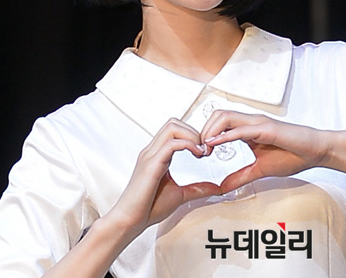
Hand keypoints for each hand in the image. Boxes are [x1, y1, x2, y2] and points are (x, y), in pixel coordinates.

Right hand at [106, 118, 220, 238]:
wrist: (128, 222)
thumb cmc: (148, 209)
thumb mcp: (181, 195)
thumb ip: (198, 188)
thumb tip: (217, 188)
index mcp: (157, 155)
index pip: (175, 130)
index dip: (193, 134)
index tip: (205, 150)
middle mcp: (152, 151)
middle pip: (174, 122)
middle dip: (194, 131)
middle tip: (205, 149)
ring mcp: (150, 155)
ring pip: (172, 127)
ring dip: (191, 135)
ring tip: (201, 151)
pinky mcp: (150, 164)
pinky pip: (171, 144)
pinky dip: (188, 144)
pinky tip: (197, 155)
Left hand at [200, 111, 332, 192]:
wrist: (316, 151)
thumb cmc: (293, 155)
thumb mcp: (260, 169)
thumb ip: (241, 176)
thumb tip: (222, 187)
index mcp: (247, 129)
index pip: (219, 122)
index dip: (205, 134)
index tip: (200, 153)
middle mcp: (251, 122)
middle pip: (217, 114)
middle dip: (203, 130)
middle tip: (199, 150)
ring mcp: (259, 123)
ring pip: (225, 116)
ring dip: (211, 131)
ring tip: (206, 148)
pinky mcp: (267, 129)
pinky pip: (242, 130)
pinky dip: (225, 136)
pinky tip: (215, 145)